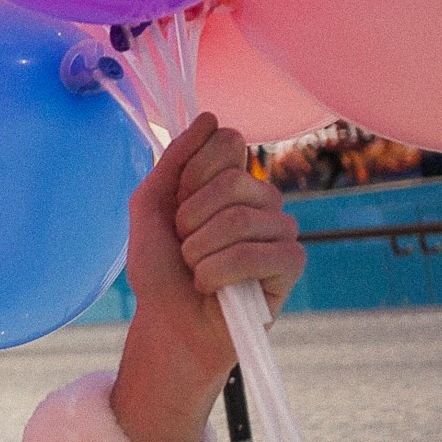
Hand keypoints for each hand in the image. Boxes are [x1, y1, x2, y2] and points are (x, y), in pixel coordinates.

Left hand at [112, 114, 303, 441]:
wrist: (168, 325)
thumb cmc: (161, 270)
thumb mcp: (150, 207)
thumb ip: (174, 161)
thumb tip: (210, 117)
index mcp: (231, 180)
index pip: (228, 142)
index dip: (193, 174)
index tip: (176, 206)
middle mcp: (261, 199)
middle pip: (233, 180)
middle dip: (191, 219)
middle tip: (184, 247)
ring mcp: (280, 231)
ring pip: (241, 218)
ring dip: (199, 251)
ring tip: (196, 270)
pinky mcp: (291, 265)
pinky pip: (259, 253)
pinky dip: (219, 272)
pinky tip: (212, 287)